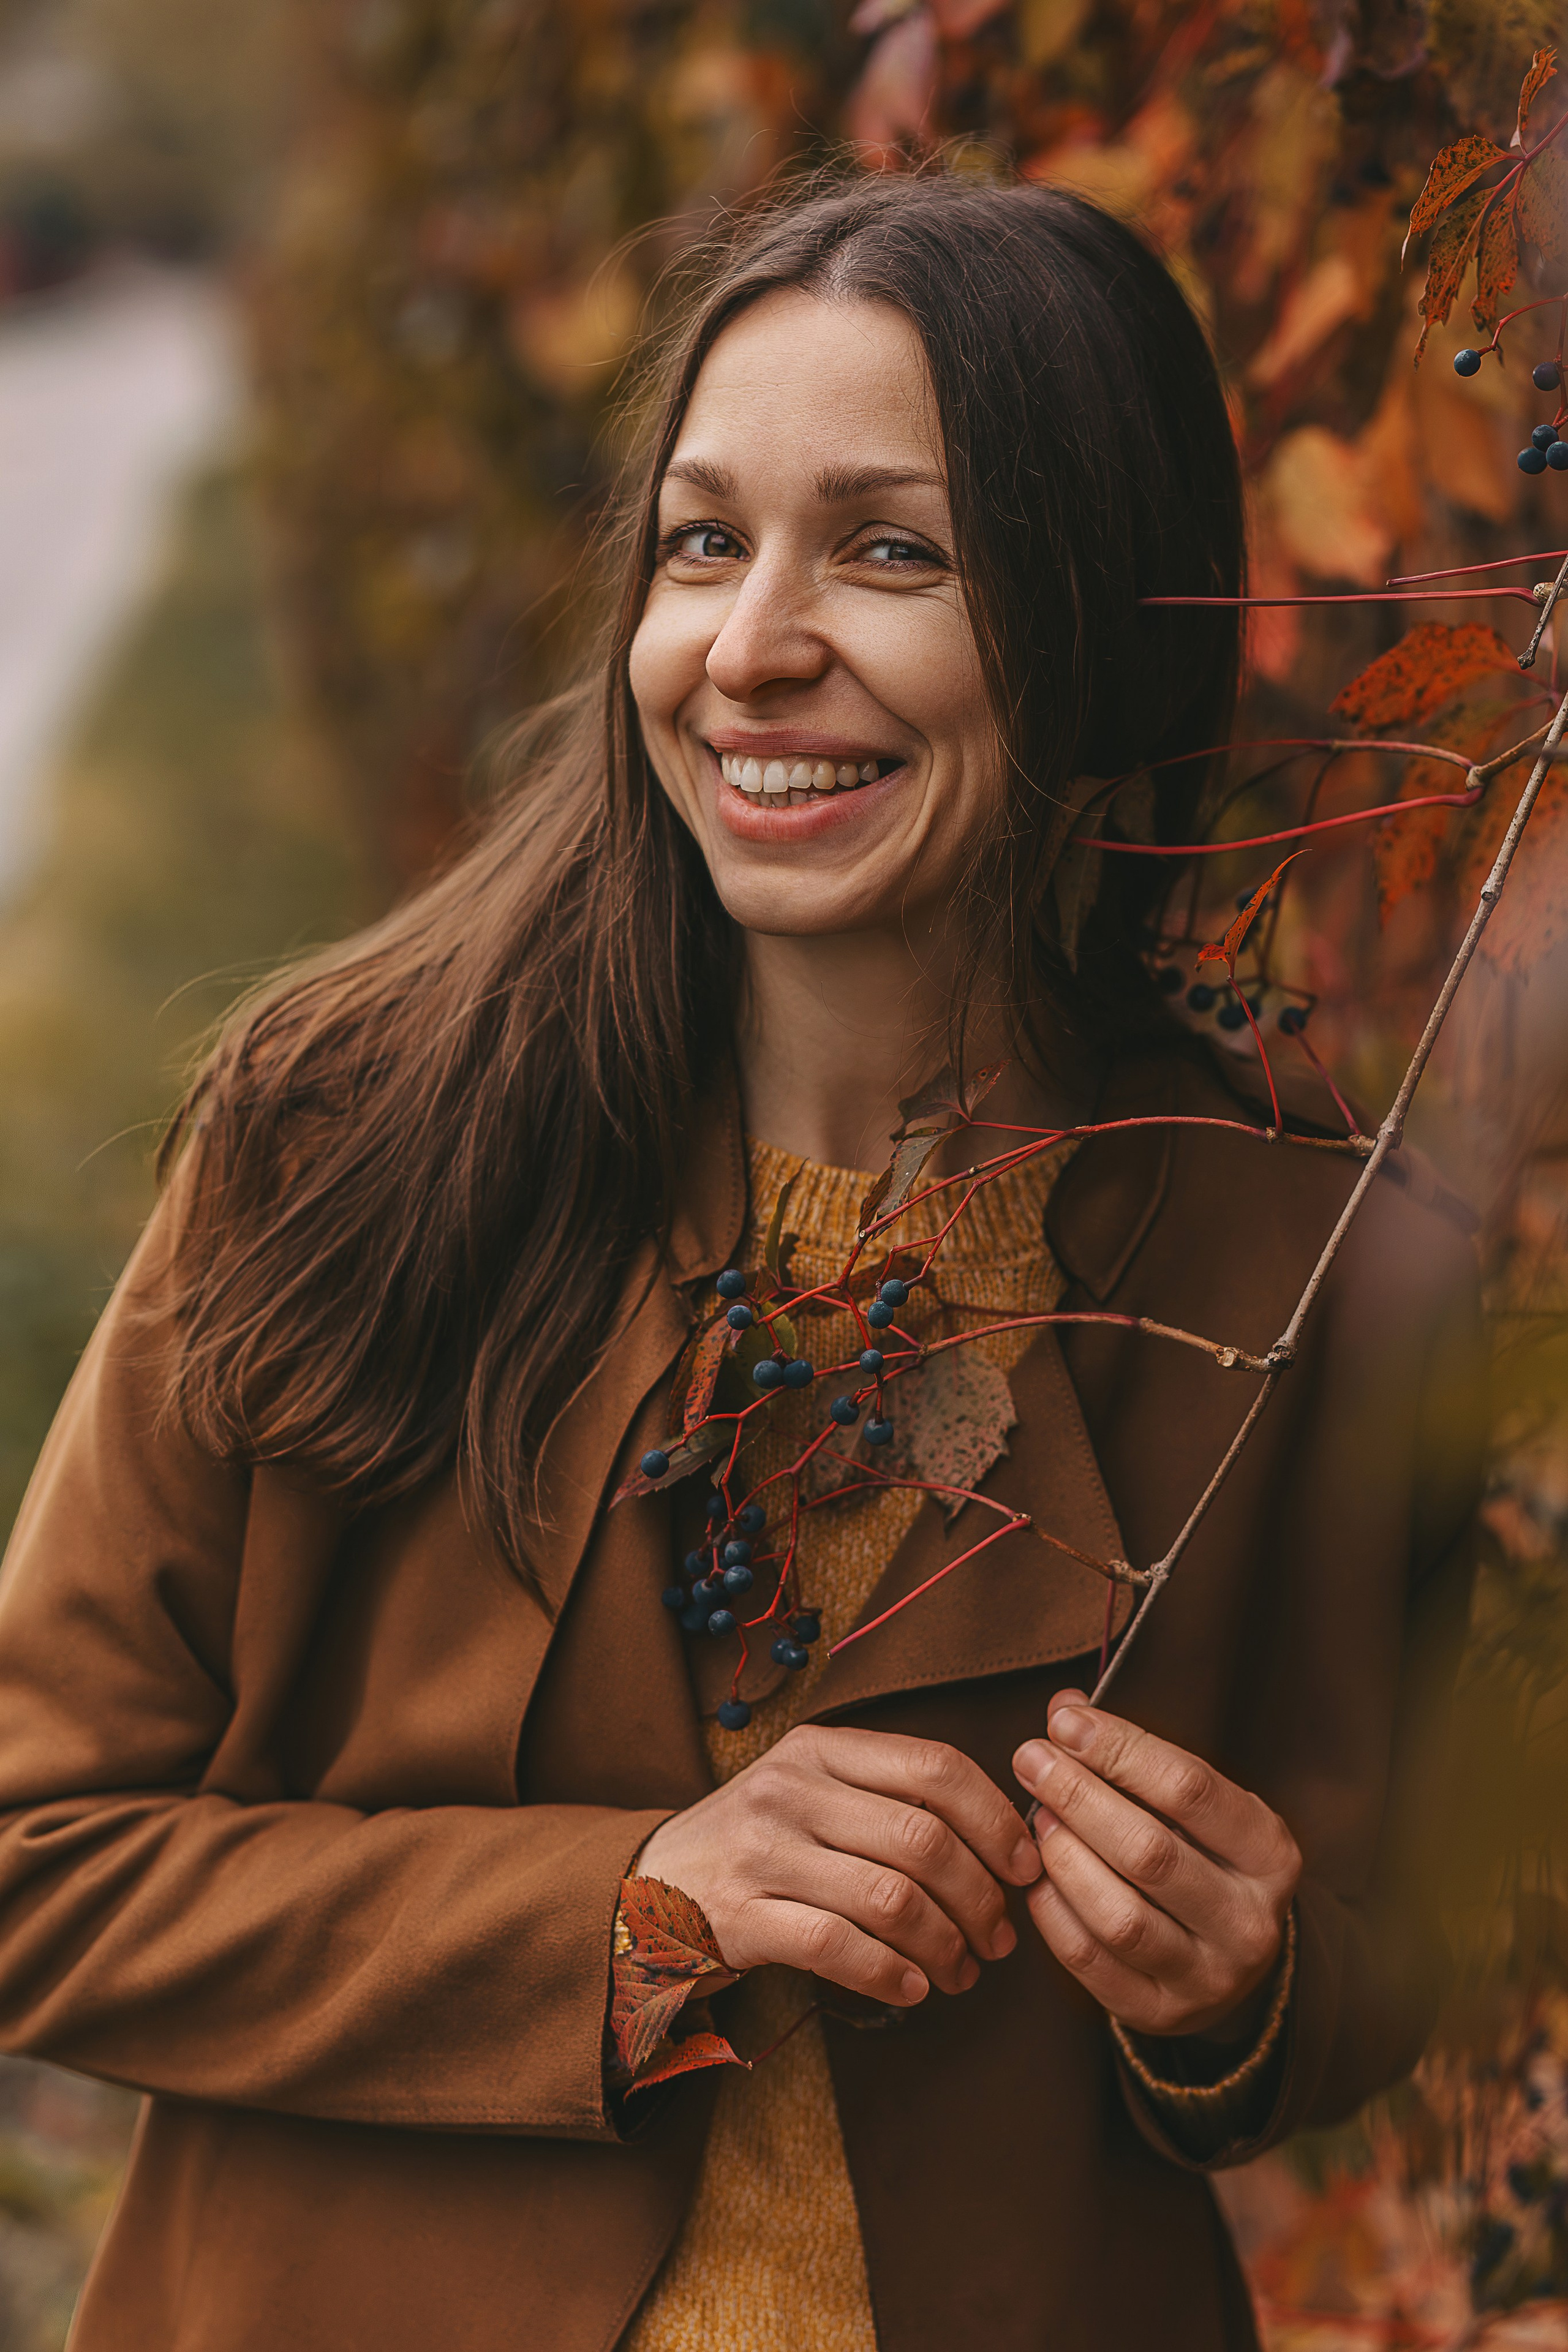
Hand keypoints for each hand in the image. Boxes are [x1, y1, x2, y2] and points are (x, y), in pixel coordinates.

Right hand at [637, 1724, 1043, 2007]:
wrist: (646, 1886)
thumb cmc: (758, 1843)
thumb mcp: (813, 1792)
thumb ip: (889, 1798)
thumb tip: (1002, 1840)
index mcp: (821, 1747)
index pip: (936, 1767)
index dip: (996, 1820)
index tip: (1025, 1867)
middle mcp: (790, 1789)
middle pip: (923, 1838)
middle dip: (980, 1898)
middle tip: (998, 1939)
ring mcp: (761, 1851)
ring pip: (890, 1897)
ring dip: (944, 1945)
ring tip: (960, 1972)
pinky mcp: (738, 1916)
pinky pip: (838, 1947)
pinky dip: (889, 1974)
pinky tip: (911, 1989)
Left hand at [1012, 1690, 1300, 2040]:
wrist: (1229, 1955)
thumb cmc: (1204, 1856)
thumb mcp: (1195, 1806)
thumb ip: (1137, 1756)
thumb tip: (1066, 1710)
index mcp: (1270, 1853)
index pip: (1190, 1789)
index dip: (1121, 1749)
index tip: (1065, 1723)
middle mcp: (1249, 1920)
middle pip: (1151, 1852)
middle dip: (1079, 1798)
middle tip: (1032, 1761)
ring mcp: (1207, 1976)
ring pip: (1121, 1917)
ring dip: (1065, 1858)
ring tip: (1036, 1818)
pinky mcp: (1159, 2012)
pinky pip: (1091, 1962)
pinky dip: (1054, 1914)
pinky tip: (1035, 1876)